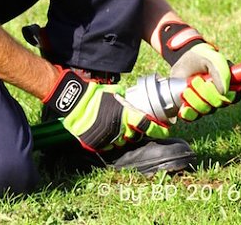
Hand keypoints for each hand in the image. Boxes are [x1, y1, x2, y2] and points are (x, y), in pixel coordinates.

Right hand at [43, 68, 168, 151]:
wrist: (75, 104)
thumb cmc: (95, 96)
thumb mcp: (114, 94)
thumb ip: (125, 100)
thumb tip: (133, 100)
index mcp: (125, 115)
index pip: (146, 125)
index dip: (158, 129)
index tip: (165, 130)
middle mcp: (119, 129)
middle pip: (134, 136)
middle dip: (135, 131)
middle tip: (131, 125)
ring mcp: (109, 138)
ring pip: (122, 143)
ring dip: (122, 137)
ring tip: (115, 127)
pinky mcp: (98, 144)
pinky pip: (109, 146)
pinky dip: (109, 141)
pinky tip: (105, 133)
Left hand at [158, 22, 240, 121]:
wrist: (181, 60)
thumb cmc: (200, 57)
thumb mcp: (211, 58)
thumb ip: (221, 70)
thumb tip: (223, 91)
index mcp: (230, 84)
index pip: (236, 97)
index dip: (227, 94)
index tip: (214, 84)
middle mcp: (219, 96)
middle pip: (218, 104)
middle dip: (205, 92)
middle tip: (195, 80)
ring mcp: (206, 104)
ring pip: (205, 111)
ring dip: (194, 99)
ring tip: (186, 88)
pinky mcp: (193, 110)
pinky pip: (193, 117)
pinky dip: (188, 112)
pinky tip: (184, 106)